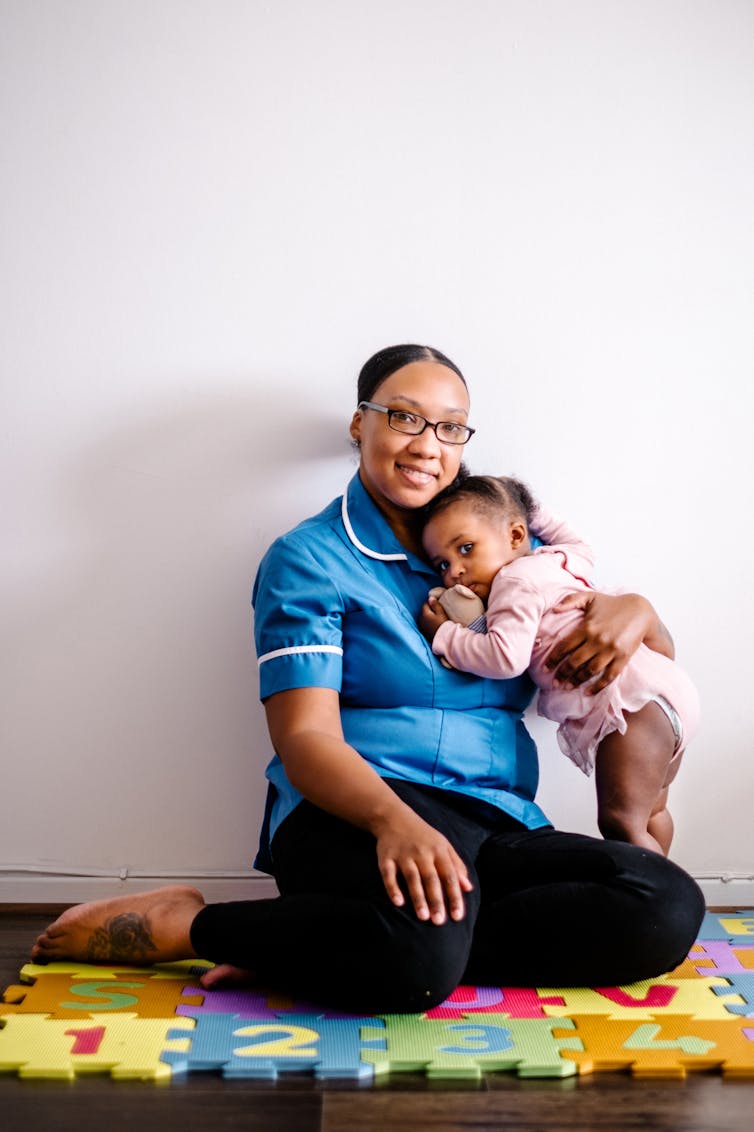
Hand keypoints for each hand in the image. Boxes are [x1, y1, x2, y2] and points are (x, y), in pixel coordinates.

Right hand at [373, 809, 473, 924]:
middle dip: (436, 900)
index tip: (458, 916)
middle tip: (439, 921)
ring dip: (418, 897)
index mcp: (438, 850)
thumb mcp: (443, 845)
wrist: (394, 817)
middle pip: (431, 879)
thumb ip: (457, 865)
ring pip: (412, 878)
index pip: (450, 876)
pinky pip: (388, 874)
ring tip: (423, 916)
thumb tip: (468, 888)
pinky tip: (398, 903)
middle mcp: (422, 852)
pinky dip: (393, 888)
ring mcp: (403, 855)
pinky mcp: (386, 857)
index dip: (454, 896)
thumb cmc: (423, 835)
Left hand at [419, 595, 448, 641]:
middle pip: (423, 611)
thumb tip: (430, 597)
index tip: (438, 606)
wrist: (444, 639)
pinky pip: (424, 625)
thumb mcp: (441, 613)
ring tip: (436, 619)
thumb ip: (435, 605)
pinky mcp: (423, 632)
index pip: (425, 604)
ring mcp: (421, 627)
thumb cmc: (443, 624)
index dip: (431, 604)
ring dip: (428, 617)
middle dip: (429, 611)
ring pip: (423, 618)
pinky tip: (434, 625)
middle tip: (438, 613)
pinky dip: (427, 624)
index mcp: (424, 614)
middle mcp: (420, 620)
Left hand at [544, 591, 653, 693]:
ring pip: (589, 670)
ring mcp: (610, 650)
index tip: (546, 668)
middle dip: (562, 673)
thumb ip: (570, 600)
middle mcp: (597, 640)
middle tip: (554, 683)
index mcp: (587, 627)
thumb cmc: (612, 604)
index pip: (565, 647)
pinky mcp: (623, 658)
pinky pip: (608, 676)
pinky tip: (588, 692)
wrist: (640, 611)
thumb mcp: (590, 597)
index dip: (553, 659)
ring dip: (577, 680)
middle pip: (575, 661)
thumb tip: (554, 609)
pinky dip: (598, 686)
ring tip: (567, 687)